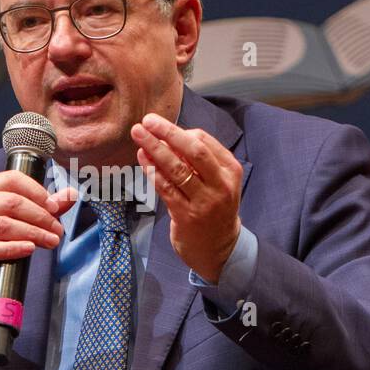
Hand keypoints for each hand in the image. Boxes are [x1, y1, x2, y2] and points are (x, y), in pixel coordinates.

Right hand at [0, 170, 75, 306]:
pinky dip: (14, 248)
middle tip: (57, 230)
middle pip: (10, 202)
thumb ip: (41, 206)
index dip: (36, 191)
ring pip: (3, 225)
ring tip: (50, 241)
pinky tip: (30, 249)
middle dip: (40, 216)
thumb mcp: (13, 218)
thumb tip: (71, 195)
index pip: (11, 179)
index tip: (55, 207)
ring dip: (32, 233)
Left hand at [131, 113, 241, 282]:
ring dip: (155, 149)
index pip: (204, 141)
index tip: (158, 124)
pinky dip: (152, 171)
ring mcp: (204, 202)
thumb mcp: (217, 182)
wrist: (219, 248)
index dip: (178, 130)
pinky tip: (142, 159)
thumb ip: (199, 161)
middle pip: (193, 151)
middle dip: (168, 133)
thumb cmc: (214, 208)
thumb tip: (168, 137)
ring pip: (176, 169)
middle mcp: (220, 184)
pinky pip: (166, 188)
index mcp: (230, 170)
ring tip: (138, 135)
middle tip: (147, 121)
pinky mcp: (187, 216)